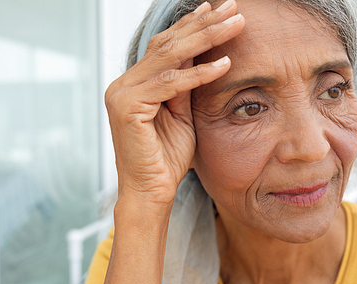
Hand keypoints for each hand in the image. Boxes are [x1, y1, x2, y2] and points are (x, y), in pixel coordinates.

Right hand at [105, 0, 244, 205]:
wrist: (152, 191)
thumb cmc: (167, 157)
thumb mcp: (182, 113)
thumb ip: (185, 84)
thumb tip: (201, 52)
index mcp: (135, 83)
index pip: (165, 46)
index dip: (191, 26)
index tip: (217, 9)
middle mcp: (124, 83)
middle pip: (167, 44)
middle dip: (203, 24)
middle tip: (233, 7)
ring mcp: (121, 93)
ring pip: (169, 57)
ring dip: (205, 38)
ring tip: (234, 24)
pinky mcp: (127, 107)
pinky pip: (169, 83)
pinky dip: (198, 74)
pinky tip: (224, 63)